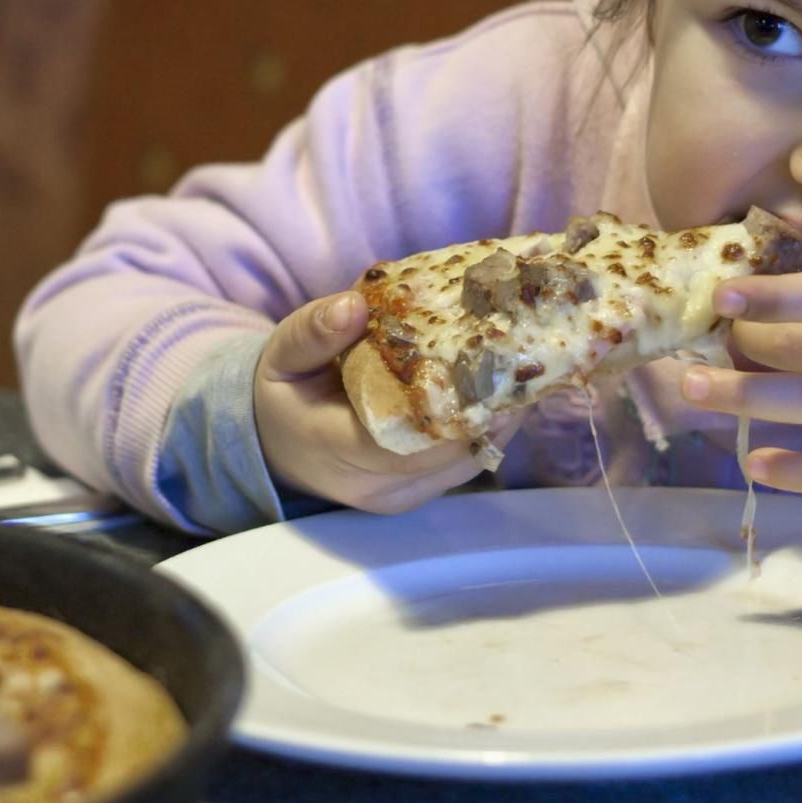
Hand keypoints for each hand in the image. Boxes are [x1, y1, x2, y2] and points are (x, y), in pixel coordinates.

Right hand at [253, 291, 522, 514]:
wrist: (275, 442)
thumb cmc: (285, 392)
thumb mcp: (282, 352)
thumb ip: (314, 330)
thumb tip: (355, 304)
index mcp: (333, 450)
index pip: (404, 439)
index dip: (451, 406)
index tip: (487, 364)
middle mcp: (373, 488)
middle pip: (448, 455)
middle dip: (490, 406)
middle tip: (524, 357)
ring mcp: (400, 498)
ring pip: (466, 463)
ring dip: (499, 416)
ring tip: (525, 368)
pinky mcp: (419, 494)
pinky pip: (464, 464)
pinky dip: (487, 427)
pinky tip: (507, 389)